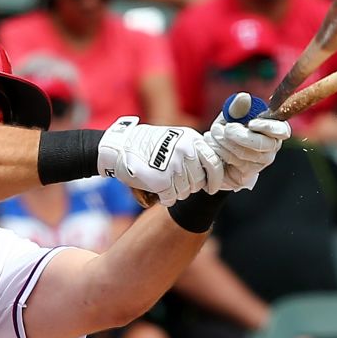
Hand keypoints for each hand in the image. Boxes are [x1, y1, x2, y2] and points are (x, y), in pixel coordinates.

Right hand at [97, 116, 222, 205]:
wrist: (120, 147)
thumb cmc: (146, 144)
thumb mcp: (174, 139)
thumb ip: (192, 151)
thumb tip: (211, 172)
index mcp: (191, 140)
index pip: (214, 163)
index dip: (216, 179)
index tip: (212, 187)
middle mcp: (186, 152)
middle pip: (199, 181)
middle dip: (190, 186)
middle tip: (176, 183)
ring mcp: (174, 166)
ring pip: (185, 191)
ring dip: (176, 192)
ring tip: (164, 184)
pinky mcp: (162, 180)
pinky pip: (171, 198)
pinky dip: (166, 198)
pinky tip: (158, 192)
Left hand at [207, 95, 290, 190]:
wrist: (213, 150)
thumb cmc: (227, 130)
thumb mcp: (230, 116)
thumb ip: (237, 107)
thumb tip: (244, 97)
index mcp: (272, 130)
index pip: (282, 130)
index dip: (268, 126)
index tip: (251, 123)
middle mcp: (270, 148)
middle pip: (263, 144)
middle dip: (240, 135)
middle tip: (225, 128)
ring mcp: (259, 163)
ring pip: (245, 154)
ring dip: (224, 142)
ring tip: (213, 133)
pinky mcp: (246, 175)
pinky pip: (235, 164)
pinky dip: (220, 152)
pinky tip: (212, 145)